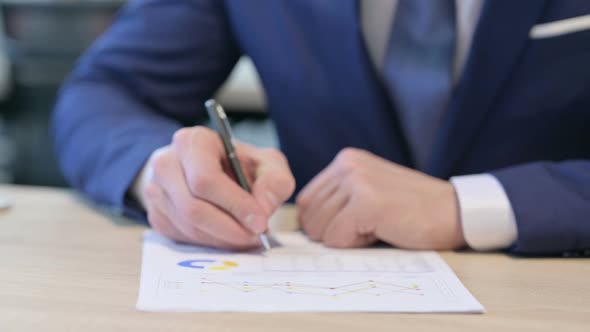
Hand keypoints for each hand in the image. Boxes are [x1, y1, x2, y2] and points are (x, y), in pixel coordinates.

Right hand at [135, 126, 294, 249]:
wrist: (209, 169)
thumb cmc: (238, 165)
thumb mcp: (266, 163)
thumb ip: (275, 181)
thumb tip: (263, 208)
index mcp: (192, 142)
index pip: (206, 180)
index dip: (235, 205)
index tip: (260, 222)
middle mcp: (166, 163)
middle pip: (192, 207)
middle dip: (229, 228)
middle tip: (255, 236)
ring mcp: (155, 190)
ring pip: (188, 226)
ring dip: (222, 239)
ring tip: (246, 237)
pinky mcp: (156, 215)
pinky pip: (182, 237)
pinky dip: (210, 243)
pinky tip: (228, 237)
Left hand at [297, 148, 465, 249]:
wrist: (454, 212)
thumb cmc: (411, 210)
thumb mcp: (367, 192)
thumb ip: (337, 201)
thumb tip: (302, 227)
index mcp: (345, 160)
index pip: (306, 202)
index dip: (324, 224)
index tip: (354, 224)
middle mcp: (347, 165)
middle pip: (308, 217)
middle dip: (333, 233)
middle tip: (369, 227)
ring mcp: (356, 181)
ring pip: (319, 229)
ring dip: (346, 239)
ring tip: (377, 226)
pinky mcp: (367, 202)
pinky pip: (336, 238)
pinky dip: (355, 245)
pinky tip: (380, 231)